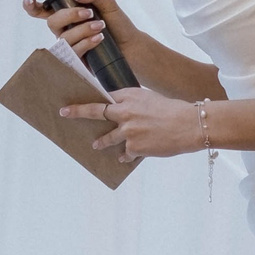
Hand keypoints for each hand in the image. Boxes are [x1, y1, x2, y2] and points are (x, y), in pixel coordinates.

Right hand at [21, 0, 136, 63]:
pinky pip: (72, 53)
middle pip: (52, 22)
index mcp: (68, 14)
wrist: (132, 47)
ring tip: (100, 27)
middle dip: (69, 16)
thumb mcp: (108, 4)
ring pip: (63, 38)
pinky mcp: (76, 60)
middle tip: (89, 13)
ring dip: (82, 30)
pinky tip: (98, 39)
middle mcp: (65, 30)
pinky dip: (85, 43)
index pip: (44, 10)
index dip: (31, 6)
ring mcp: (69, 46)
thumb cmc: (118, 25)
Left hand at [62, 86, 201, 161]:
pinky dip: (126, 155)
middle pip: (96, 112)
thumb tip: (119, 109)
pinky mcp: (134, 147)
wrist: (189, 125)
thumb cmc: (173, 110)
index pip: (104, 97)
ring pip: (108, 138)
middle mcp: (125, 112)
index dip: (89, 100)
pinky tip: (126, 158)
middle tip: (64, 114)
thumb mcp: (150, 99)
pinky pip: (126, 153)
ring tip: (95, 145)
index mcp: (129, 97)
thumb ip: (132, 102)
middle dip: (78, 113)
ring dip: (101, 142)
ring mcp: (128, 131)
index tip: (73, 101)